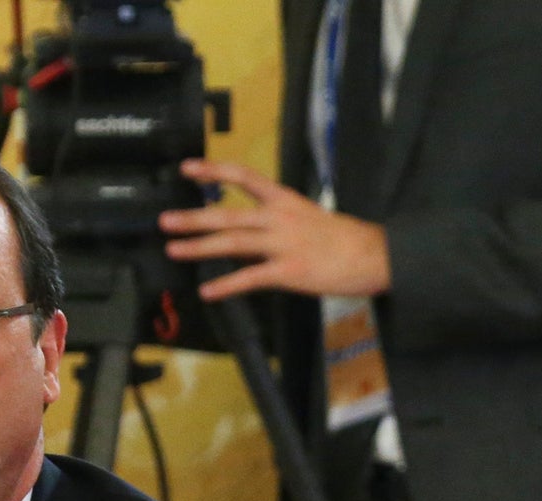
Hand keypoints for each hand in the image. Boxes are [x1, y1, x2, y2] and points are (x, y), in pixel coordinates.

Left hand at [160, 159, 391, 300]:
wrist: (376, 256)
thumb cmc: (347, 240)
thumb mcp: (310, 219)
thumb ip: (279, 222)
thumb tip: (252, 232)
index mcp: (285, 200)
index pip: (243, 178)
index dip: (213, 172)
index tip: (188, 168)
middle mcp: (280, 218)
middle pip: (229, 215)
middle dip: (193, 218)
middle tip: (166, 222)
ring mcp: (284, 244)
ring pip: (233, 243)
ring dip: (200, 246)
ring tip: (175, 249)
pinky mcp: (290, 272)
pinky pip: (251, 278)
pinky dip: (226, 285)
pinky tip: (208, 290)